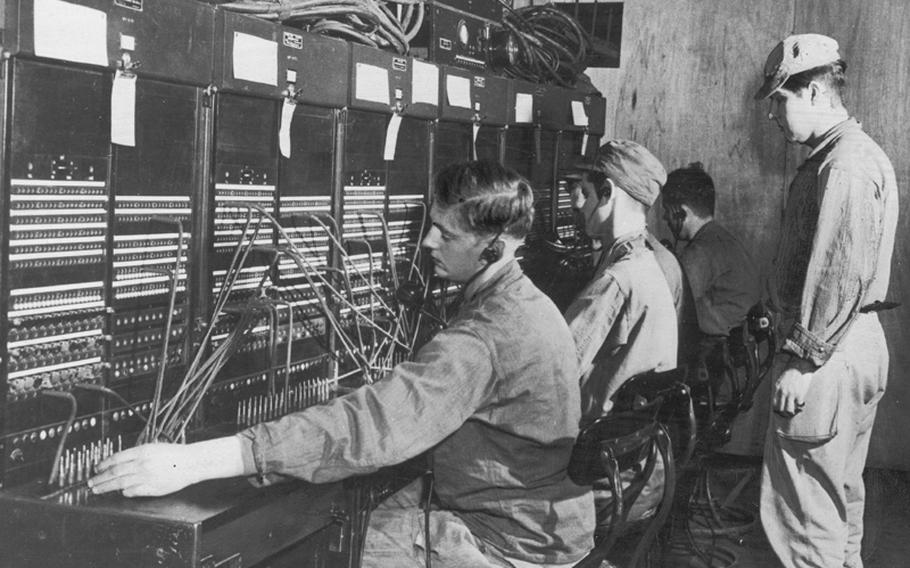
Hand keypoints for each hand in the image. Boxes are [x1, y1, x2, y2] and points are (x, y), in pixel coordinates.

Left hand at [88, 443, 203, 496]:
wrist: (191, 463)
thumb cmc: (175, 454)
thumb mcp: (154, 448)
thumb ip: (137, 455)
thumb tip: (120, 463)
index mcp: (142, 451)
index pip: (116, 458)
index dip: (103, 464)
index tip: (96, 469)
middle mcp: (142, 464)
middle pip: (114, 472)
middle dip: (100, 478)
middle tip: (90, 482)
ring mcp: (146, 477)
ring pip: (120, 483)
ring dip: (107, 487)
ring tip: (98, 490)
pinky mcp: (152, 488)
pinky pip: (133, 491)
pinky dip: (125, 492)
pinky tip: (121, 492)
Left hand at [773, 360, 814, 416]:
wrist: (797, 368)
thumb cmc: (788, 374)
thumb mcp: (779, 382)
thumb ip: (778, 390)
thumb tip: (778, 400)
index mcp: (777, 390)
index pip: (774, 405)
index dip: (777, 410)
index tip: (781, 411)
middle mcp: (783, 393)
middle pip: (781, 410)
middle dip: (784, 414)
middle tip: (787, 413)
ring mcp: (791, 394)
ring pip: (789, 410)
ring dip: (792, 412)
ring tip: (794, 410)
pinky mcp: (800, 394)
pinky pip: (799, 405)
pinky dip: (800, 406)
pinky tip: (801, 404)